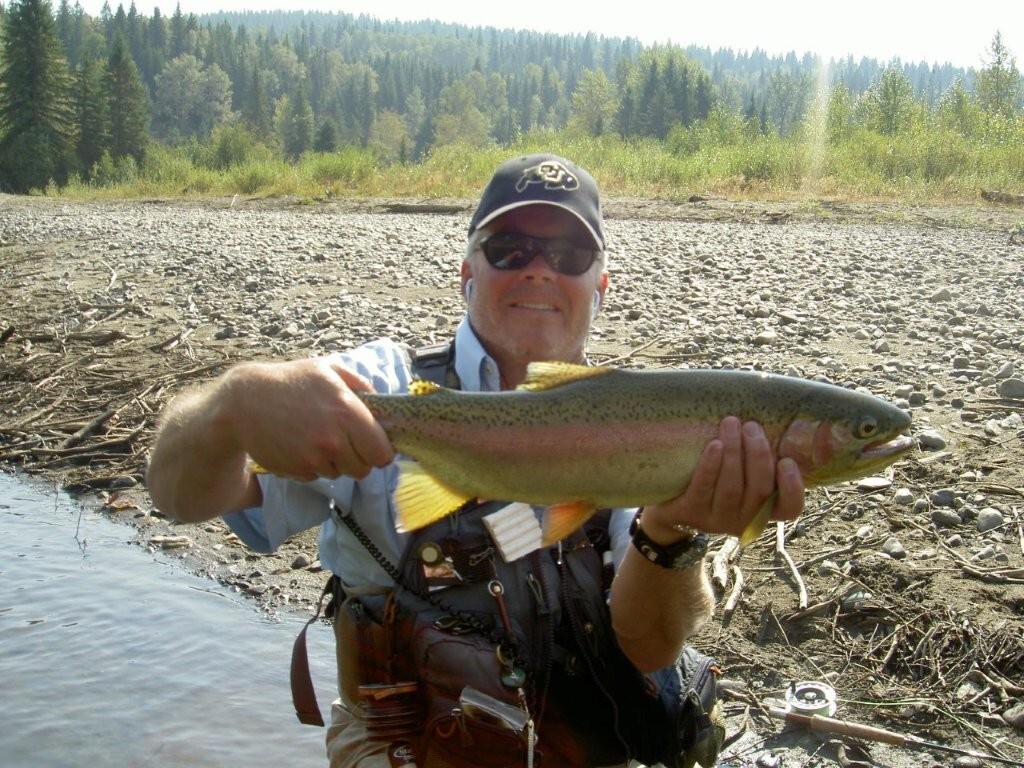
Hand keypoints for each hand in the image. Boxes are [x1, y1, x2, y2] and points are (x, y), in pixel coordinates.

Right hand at [225, 357, 394, 481]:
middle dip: (358, 458)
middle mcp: (333, 439)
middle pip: (363, 470)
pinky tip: (300, 445)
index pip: (382, 453)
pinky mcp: (296, 470)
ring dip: (334, 462)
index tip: (373, 444)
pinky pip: (316, 476)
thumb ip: (360, 385)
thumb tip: (381, 404)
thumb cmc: (290, 381)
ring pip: (339, 474)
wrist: (244, 402)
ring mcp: (313, 458)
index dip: (380, 450)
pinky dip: (312, 466)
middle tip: (344, 441)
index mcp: (348, 412)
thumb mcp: (327, 370)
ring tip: (316, 438)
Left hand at [640, 416, 803, 540]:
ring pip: (731, 487)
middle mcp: (744, 520)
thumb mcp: (743, 474)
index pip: (789, 508)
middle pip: (759, 490)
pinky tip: (715, 444)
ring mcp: (717, 520)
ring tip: (731, 423)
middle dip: (758, 455)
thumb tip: (779, 419)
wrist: (672, 504)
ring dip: (734, 452)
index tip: (787, 461)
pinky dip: (711, 464)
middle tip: (752, 426)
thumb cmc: (717, 479)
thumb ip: (759, 457)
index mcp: (763, 510)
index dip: (793, 487)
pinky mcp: (692, 513)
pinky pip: (703, 487)